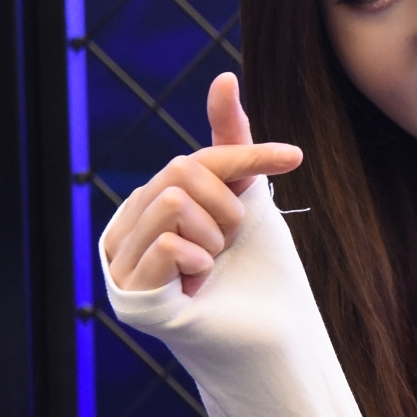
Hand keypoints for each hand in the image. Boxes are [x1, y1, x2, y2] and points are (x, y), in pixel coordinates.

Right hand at [100, 73, 303, 297]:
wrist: (268, 340)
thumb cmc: (254, 273)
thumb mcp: (244, 199)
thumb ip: (230, 143)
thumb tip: (223, 76)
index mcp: (148, 203)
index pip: (196, 159)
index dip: (246, 156)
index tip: (294, 156)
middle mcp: (125, 228)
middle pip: (181, 171)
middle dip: (226, 209)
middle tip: (228, 247)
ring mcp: (121, 263)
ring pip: (175, 202)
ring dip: (215, 238)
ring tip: (212, 268)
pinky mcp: (131, 296)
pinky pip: (172, 243)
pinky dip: (201, 261)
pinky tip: (199, 287)